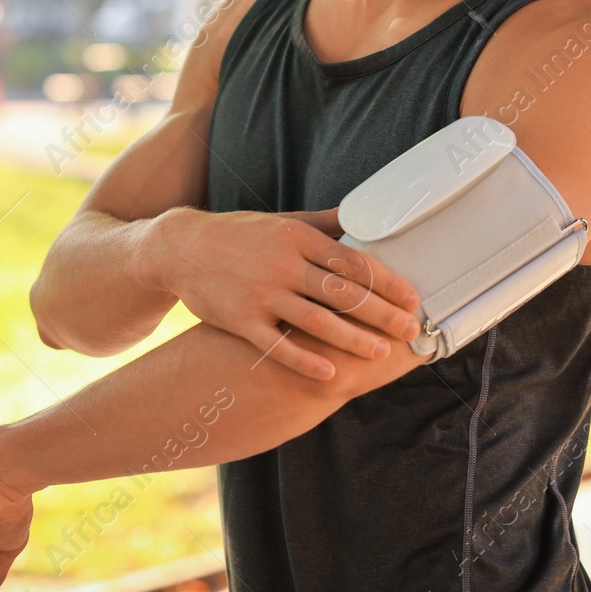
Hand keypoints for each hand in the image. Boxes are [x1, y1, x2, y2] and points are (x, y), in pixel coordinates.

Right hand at [146, 206, 419, 379]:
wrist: (179, 248)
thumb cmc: (237, 234)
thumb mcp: (280, 221)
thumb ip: (322, 223)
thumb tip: (360, 218)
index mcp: (297, 237)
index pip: (353, 261)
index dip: (386, 281)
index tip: (412, 297)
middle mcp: (283, 264)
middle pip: (343, 293)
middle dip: (382, 313)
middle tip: (410, 330)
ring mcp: (261, 294)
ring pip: (317, 321)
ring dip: (353, 339)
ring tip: (379, 352)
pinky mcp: (240, 320)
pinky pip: (278, 346)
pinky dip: (305, 361)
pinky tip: (329, 374)